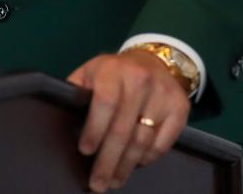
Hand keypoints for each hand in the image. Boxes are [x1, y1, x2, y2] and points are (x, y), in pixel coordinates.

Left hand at [67, 50, 190, 190]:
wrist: (152, 61)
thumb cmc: (113, 73)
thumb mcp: (90, 73)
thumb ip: (77, 93)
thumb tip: (63, 122)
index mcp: (113, 70)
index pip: (105, 103)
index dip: (95, 130)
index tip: (85, 151)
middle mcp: (140, 80)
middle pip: (123, 129)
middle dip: (108, 161)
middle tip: (97, 182)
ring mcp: (163, 94)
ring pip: (143, 140)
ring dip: (126, 166)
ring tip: (114, 180)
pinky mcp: (180, 107)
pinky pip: (162, 144)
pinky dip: (147, 159)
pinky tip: (134, 165)